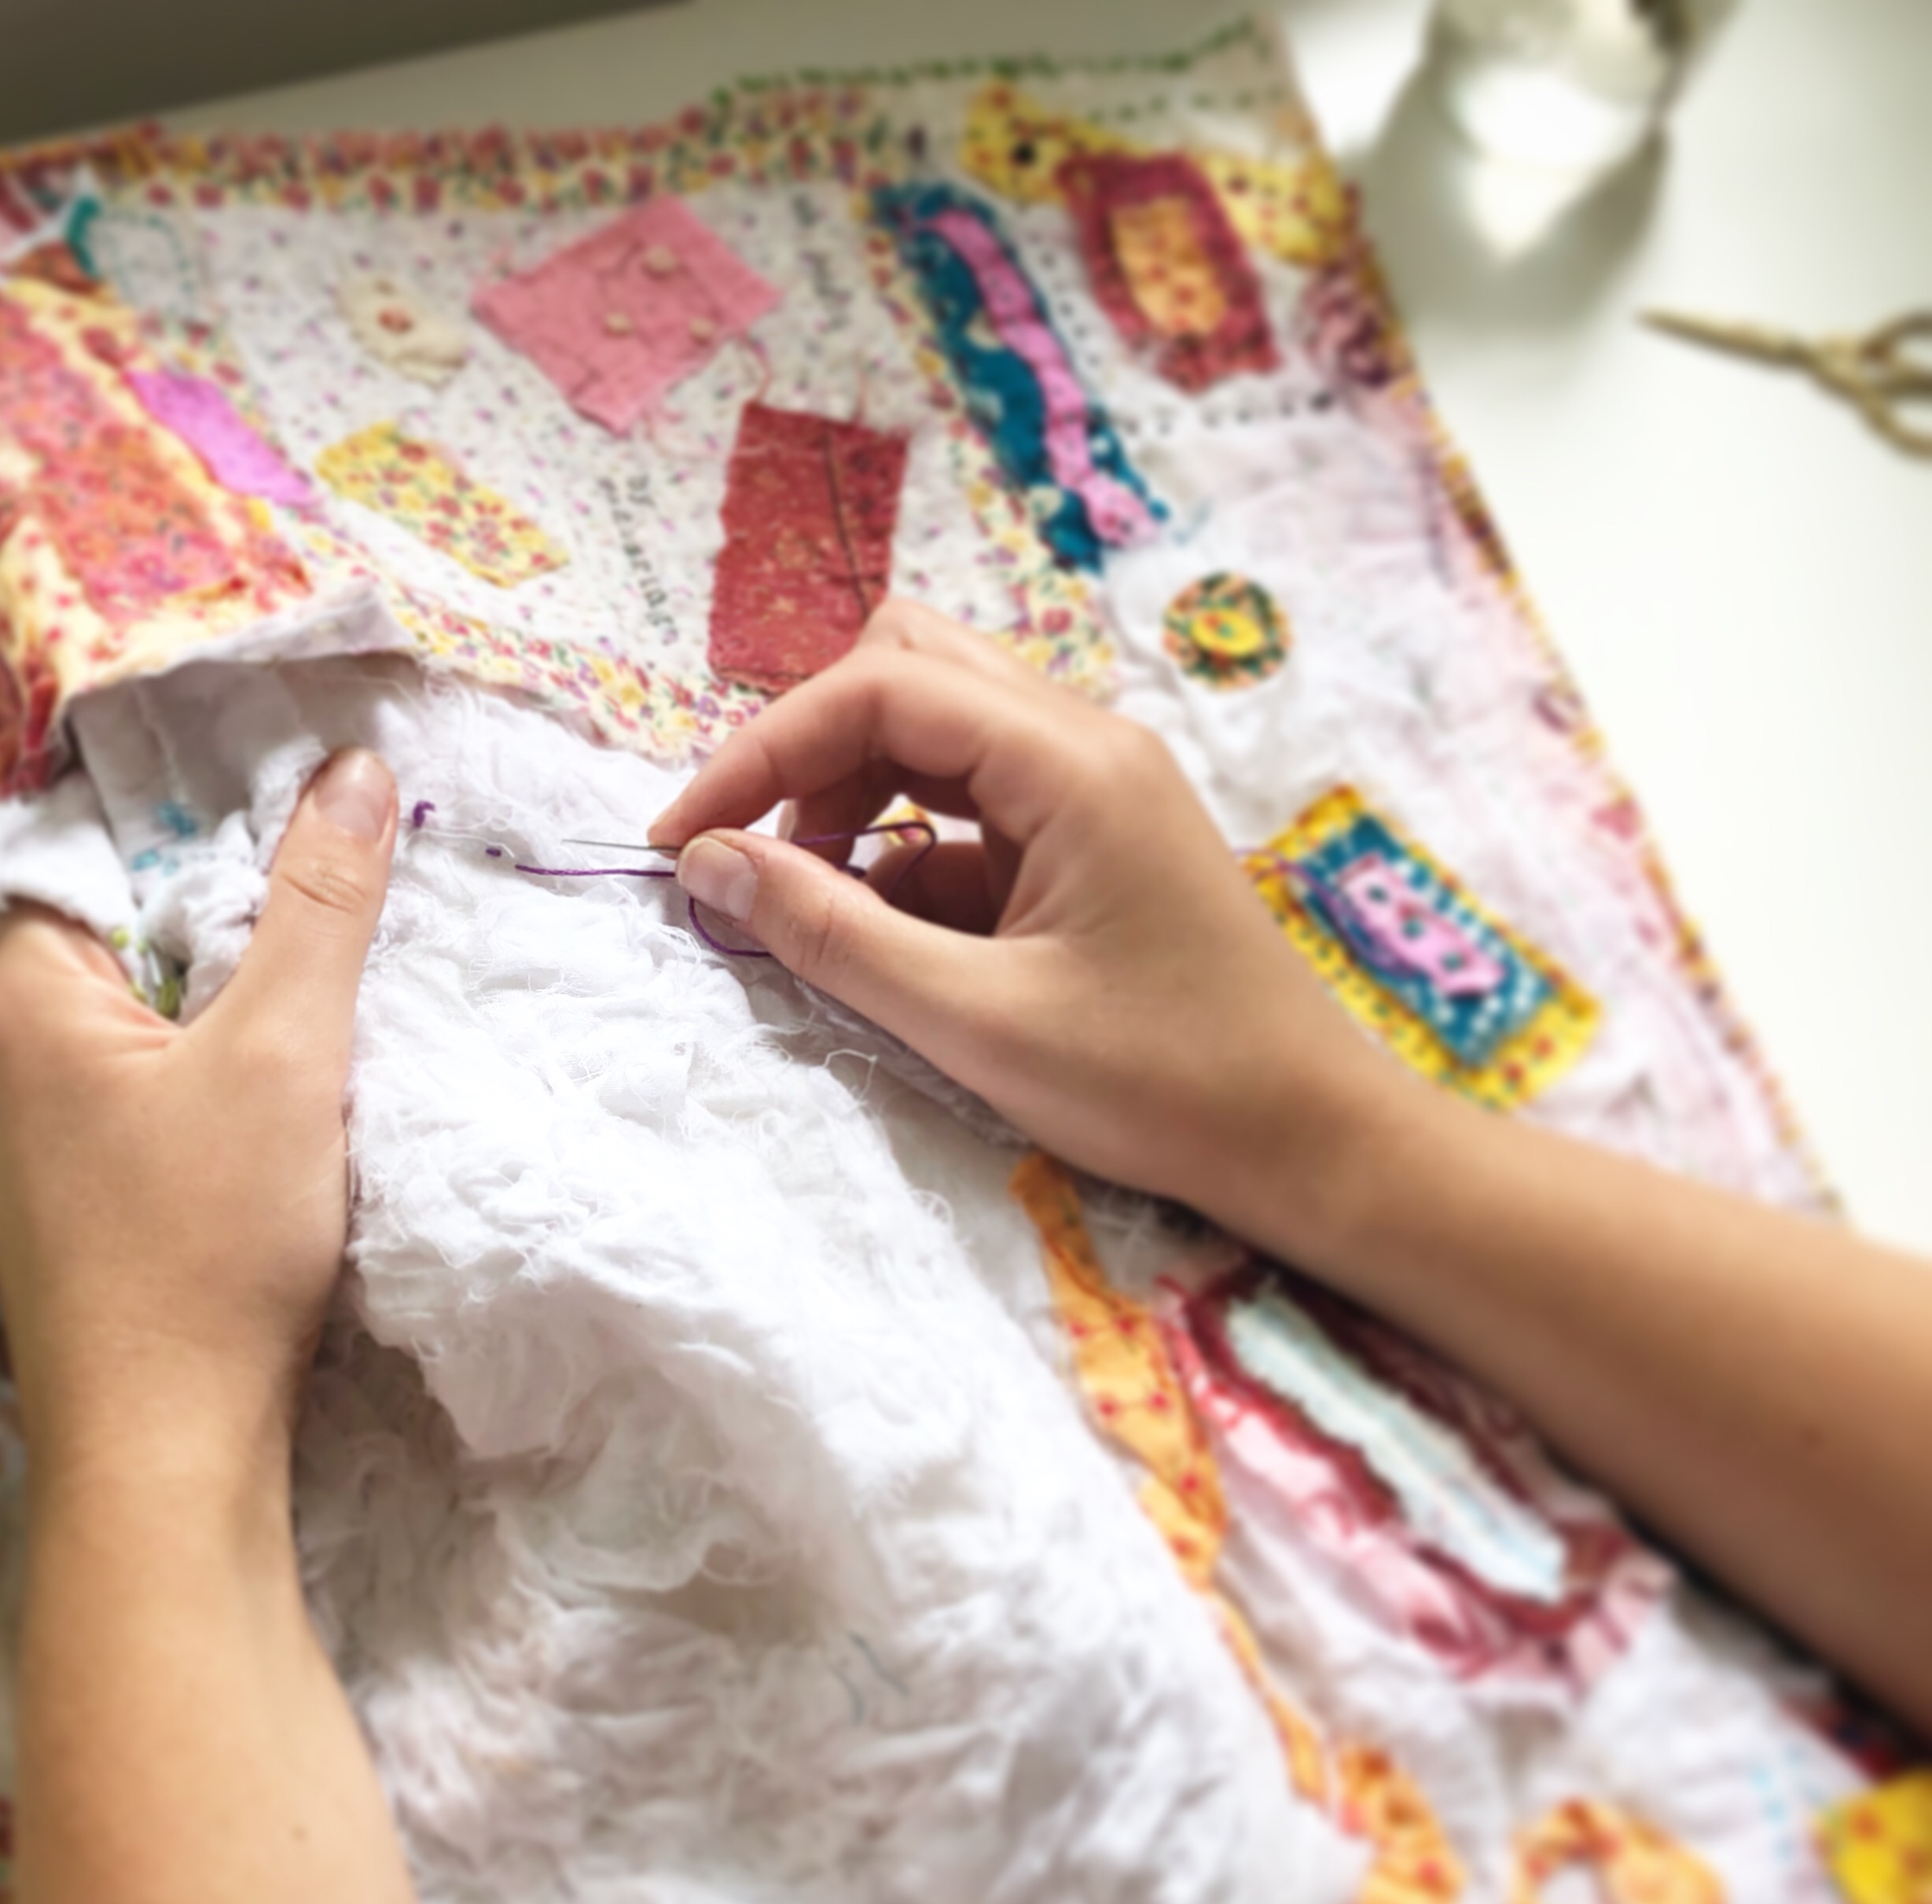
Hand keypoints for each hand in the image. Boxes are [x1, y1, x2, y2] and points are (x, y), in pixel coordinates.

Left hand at [0, 748, 397, 1502]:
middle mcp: (13, 1044)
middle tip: (357, 854)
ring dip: (250, 978)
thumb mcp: (285, 1055)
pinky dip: (237, 1050)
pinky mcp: (95, 1179)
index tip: (316, 781)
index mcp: (25, 991)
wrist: (172, 1445)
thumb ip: (319, 905)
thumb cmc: (207, 1244)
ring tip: (350, 945)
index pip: (107, 843)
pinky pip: (168, 1071)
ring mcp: (50, 1119)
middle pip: (138, 919)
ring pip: (162, 1000)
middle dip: (244, 892)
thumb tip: (353, 769)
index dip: (212, 807)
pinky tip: (311, 1056)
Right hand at [652, 602, 1404, 1252]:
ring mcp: (1097, 790)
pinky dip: (913, 856)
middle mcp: (1085, 743)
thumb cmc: (1162, 1084)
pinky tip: (898, 946)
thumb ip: (832, 934)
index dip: (761, 751)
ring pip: (940, 739)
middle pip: (910, 671)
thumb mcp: (975, 1020)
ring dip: (858, 802)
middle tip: (755, 857)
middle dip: (811, 752)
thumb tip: (710, 865)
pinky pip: (977, 810)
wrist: (1311, 1140)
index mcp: (1070, 760)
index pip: (878, 687)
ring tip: (815, 909)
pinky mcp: (1097, 844)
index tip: (683, 840)